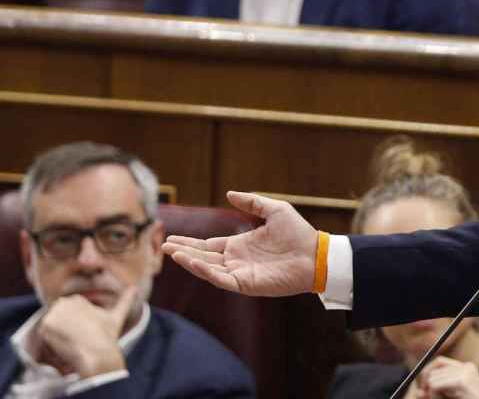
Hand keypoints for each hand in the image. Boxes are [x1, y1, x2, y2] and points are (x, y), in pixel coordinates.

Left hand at [35, 286, 135, 376]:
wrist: (96, 352)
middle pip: (57, 320)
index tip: (83, 335)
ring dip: (58, 336)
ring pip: (50, 328)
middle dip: (64, 330)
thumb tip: (135, 288)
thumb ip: (125, 300)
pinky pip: (44, 336)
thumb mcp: (117, 316)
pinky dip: (51, 342)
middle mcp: (63, 303)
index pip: (67, 314)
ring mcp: (53, 313)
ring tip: (72, 343)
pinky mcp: (46, 325)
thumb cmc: (107, 336)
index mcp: (77, 299)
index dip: (74, 327)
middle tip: (77, 340)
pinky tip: (64, 345)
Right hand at [162, 191, 317, 296]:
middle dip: (183, 252)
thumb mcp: (274, 210)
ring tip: (172, 254)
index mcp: (240, 245)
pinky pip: (221, 280)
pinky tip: (193, 263)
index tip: (171, 238)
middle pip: (203, 257)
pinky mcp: (246, 284)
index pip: (208, 245)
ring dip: (190, 262)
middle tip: (163, 246)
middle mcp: (236, 260)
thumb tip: (229, 193)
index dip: (190, 243)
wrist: (315, 254)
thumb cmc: (298, 233)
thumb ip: (252, 202)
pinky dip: (206, 272)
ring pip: (208, 270)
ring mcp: (240, 273)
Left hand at [414, 356, 478, 398]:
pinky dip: (434, 396)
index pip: (440, 362)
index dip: (428, 372)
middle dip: (427, 385)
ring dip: (432, 394)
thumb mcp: (450, 398)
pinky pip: (435, 386)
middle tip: (427, 396)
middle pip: (434, 369)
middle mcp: (467, 367)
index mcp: (467, 369)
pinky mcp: (462, 382)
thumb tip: (418, 392)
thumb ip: (435, 394)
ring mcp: (465, 373)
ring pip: (433, 379)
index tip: (423, 387)